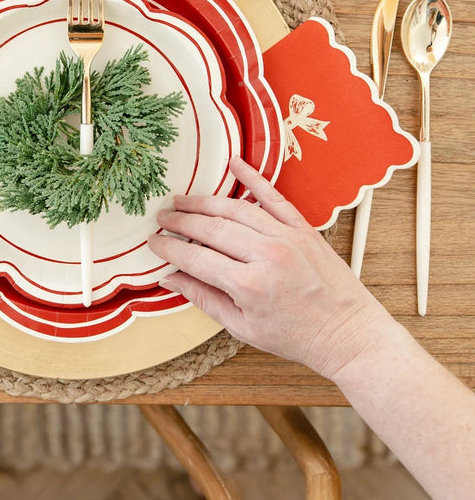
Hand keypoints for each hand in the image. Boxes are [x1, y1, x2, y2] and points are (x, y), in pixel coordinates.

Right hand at [148, 156, 394, 379]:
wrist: (348, 334)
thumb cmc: (296, 337)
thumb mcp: (243, 328)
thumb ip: (204, 298)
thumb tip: (170, 278)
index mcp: (249, 286)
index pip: (195, 257)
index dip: (169, 248)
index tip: (153, 242)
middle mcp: (267, 256)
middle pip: (212, 228)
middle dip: (181, 220)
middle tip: (162, 217)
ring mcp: (287, 238)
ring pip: (235, 208)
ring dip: (204, 201)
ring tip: (183, 200)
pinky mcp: (303, 228)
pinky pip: (273, 196)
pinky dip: (253, 177)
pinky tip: (234, 164)